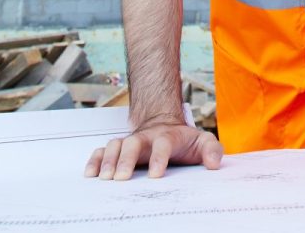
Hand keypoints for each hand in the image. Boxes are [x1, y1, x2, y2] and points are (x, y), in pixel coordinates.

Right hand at [83, 121, 222, 179]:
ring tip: (104, 178)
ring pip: (115, 145)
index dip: (158, 158)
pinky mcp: (119, 148)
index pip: (162, 144)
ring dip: (108, 160)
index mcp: (167, 136)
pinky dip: (95, 160)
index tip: (155, 175)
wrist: (166, 125)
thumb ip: (212, 150)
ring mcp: (130, 141)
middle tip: (121, 178)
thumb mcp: (203, 142)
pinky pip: (104, 151)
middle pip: (133, 143)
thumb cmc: (184, 139)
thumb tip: (214, 163)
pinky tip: (90, 174)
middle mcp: (145, 137)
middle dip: (126, 159)